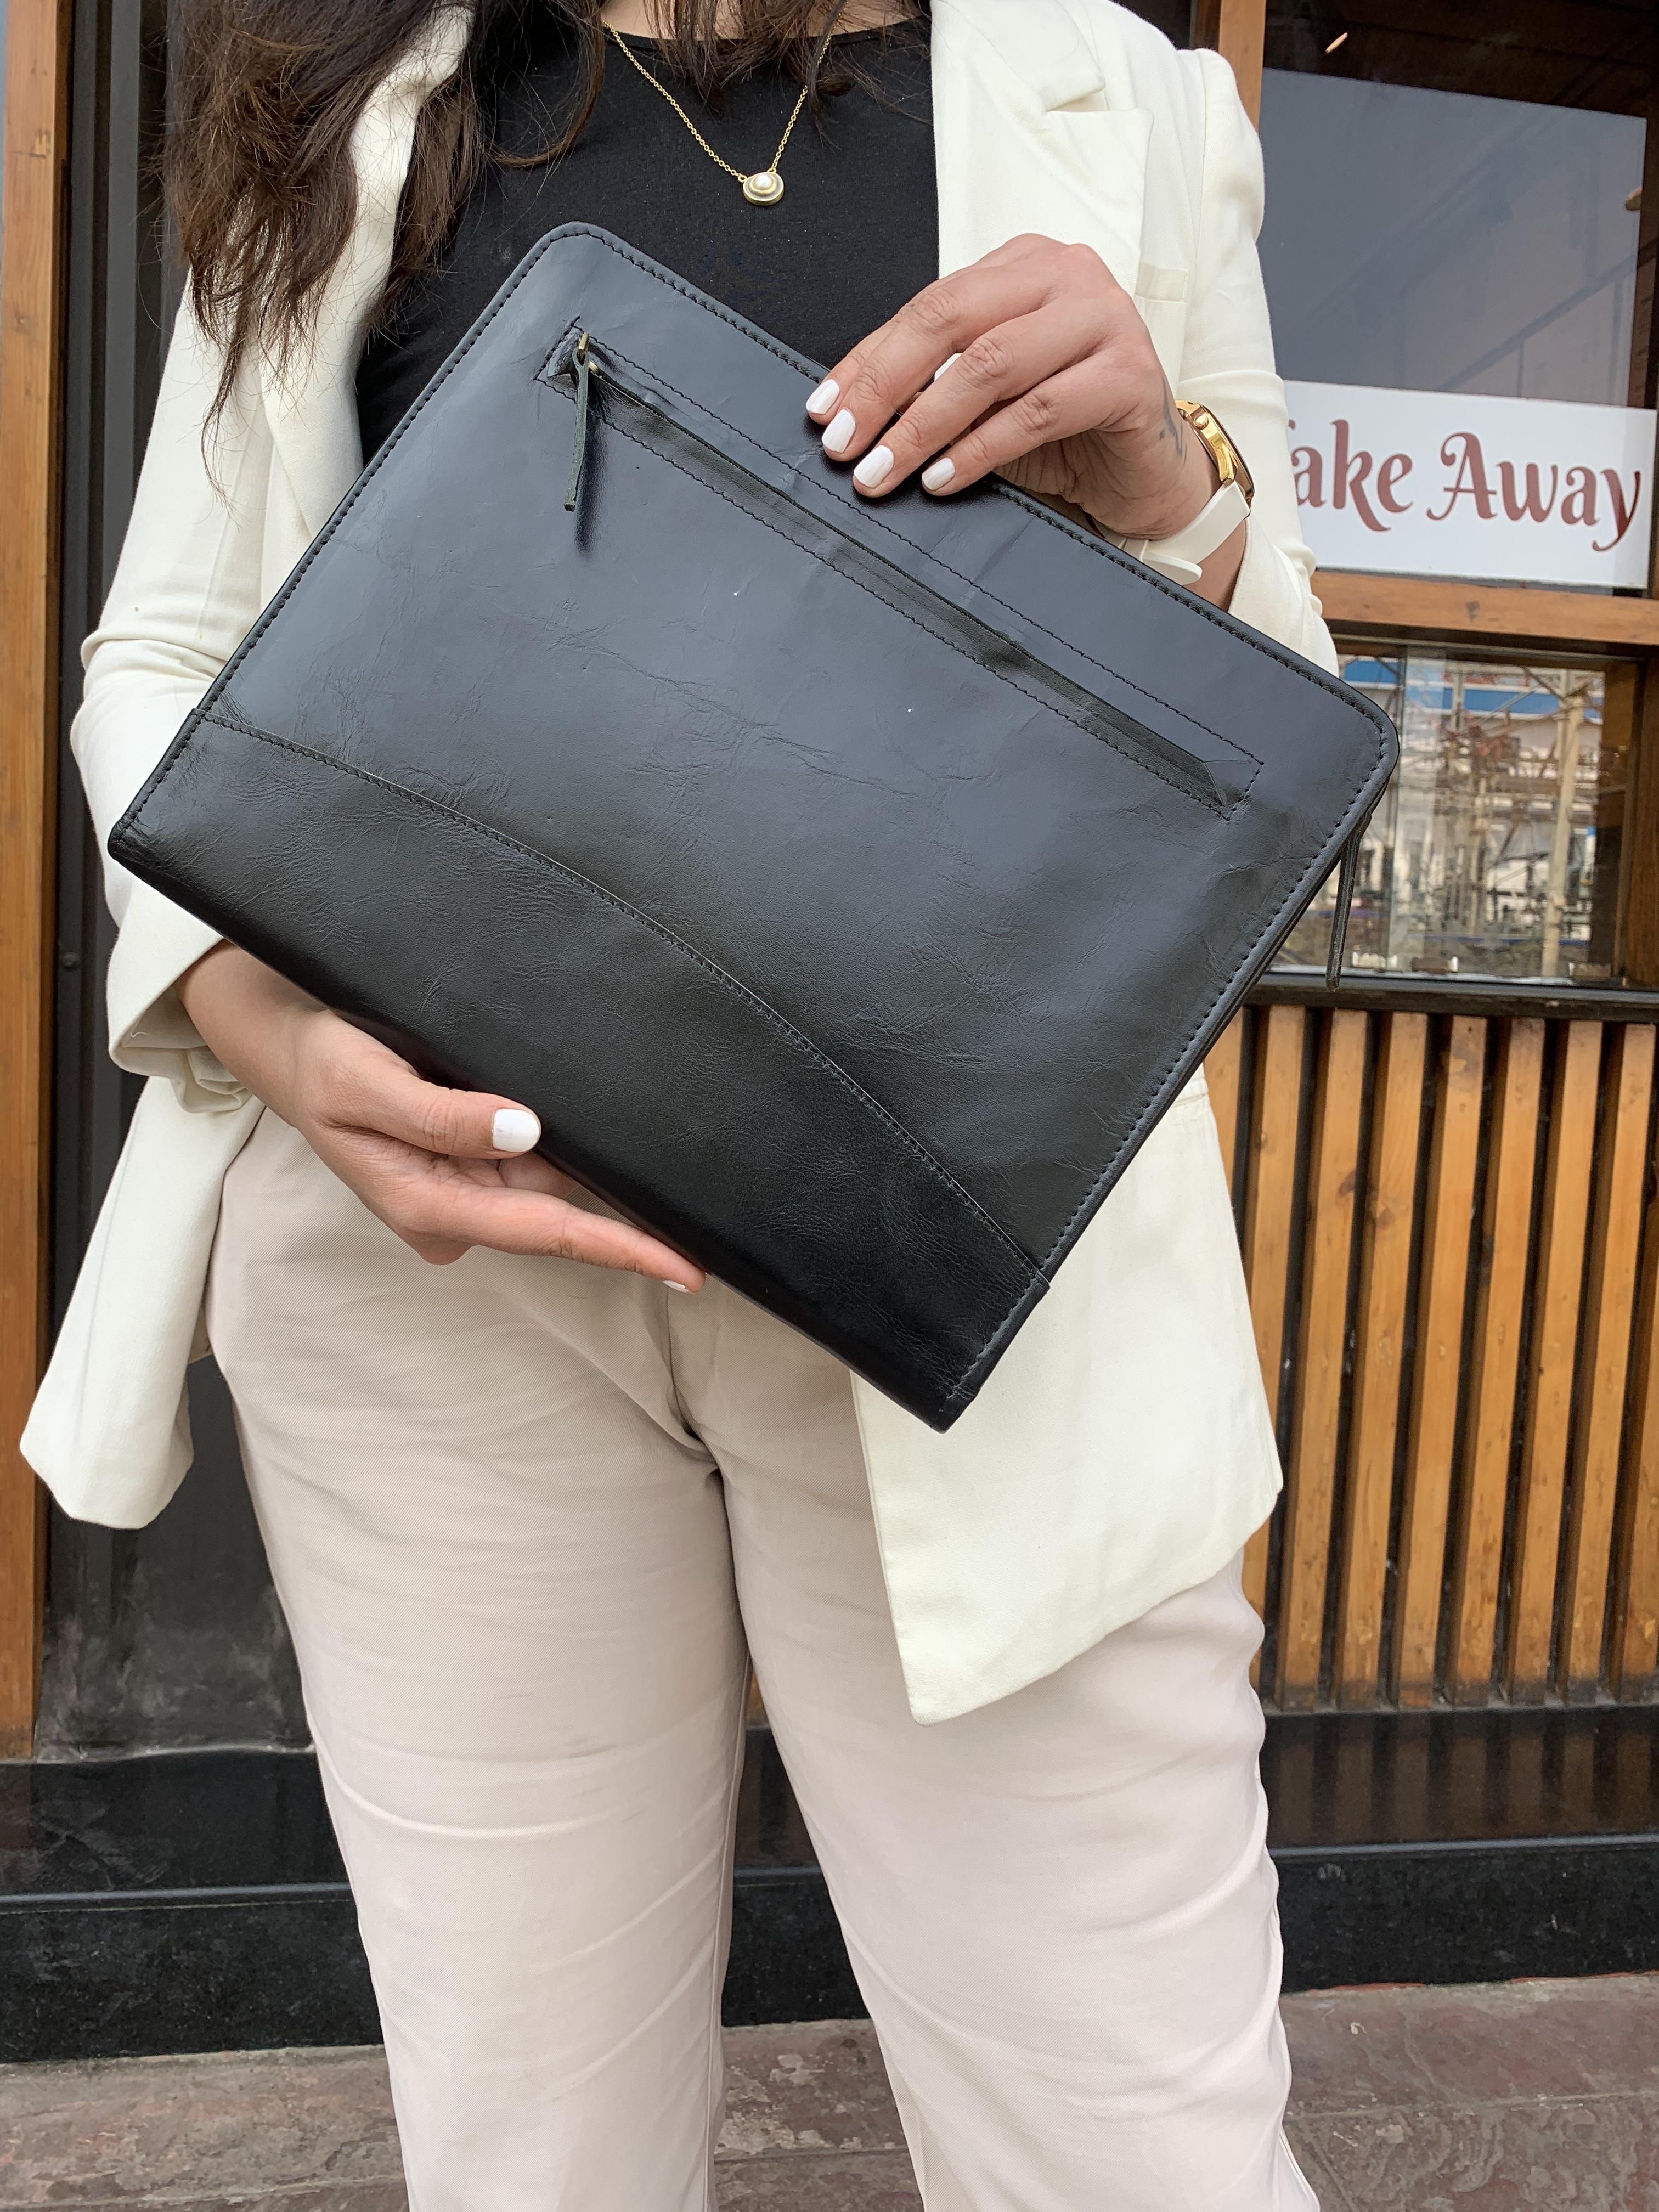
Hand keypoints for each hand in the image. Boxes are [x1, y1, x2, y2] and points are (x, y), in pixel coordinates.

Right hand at [177, 944, 703, 1284]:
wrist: (282, 1039)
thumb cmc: (317, 1059)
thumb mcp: (363, 1083)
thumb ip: (441, 1115)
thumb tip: (525, 1130)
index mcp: (429, 1204)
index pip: (546, 1232)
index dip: (621, 1249)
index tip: (686, 1269)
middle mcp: (456, 1204)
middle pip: (561, 1213)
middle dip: (633, 1216)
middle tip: (717, 1218)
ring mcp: (465, 1180)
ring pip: (556, 1183)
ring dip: (611, 1177)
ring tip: (687, 1172)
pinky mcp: (471, 1150)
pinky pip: (540, 1156)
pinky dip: (581, 1150)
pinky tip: (626, 1141)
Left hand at [805, 234, 1244, 602]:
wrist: (1147, 471)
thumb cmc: (1066, 429)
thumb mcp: (988, 399)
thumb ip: (934, 386)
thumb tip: (850, 412)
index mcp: (1026, 265)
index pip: (929, 305)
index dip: (869, 360)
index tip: (824, 411)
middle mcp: (1068, 275)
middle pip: (953, 321)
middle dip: (886, 387)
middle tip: (846, 444)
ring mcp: (1106, 318)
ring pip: (991, 364)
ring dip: (925, 425)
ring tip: (884, 472)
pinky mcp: (1130, 374)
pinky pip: (1037, 410)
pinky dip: (980, 449)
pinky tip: (943, 479)